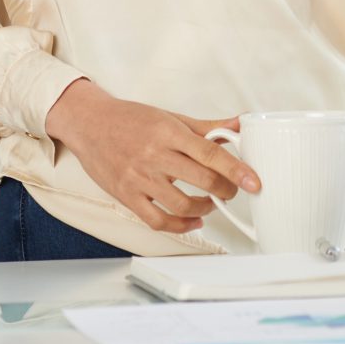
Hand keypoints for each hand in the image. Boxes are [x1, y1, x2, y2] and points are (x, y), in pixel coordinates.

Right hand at [43, 79, 261, 234]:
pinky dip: (180, 226)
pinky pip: (157, 220)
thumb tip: (240, 124)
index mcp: (169, 133)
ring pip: (182, 204)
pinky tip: (193, 221)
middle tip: (233, 190)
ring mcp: (139, 178)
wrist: (90, 124)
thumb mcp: (171, 117)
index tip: (254, 181)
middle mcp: (155, 156)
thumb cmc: (132, 119)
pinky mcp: (127, 196)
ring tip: (212, 203)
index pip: (211, 153)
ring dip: (206, 208)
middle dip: (226, 190)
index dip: (237, 169)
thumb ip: (207, 126)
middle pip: (202, 180)